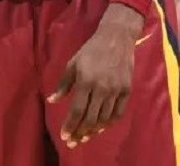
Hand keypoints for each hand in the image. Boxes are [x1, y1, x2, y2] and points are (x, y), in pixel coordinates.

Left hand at [47, 3, 139, 147]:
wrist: (117, 38)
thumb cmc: (91, 50)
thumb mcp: (72, 64)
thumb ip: (63, 84)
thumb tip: (52, 101)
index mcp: (86, 81)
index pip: (77, 110)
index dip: (70, 125)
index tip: (64, 136)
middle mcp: (102, 88)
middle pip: (90, 118)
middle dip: (80, 132)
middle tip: (73, 142)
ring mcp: (116, 90)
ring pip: (104, 118)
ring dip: (93, 131)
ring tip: (85, 137)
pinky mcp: (127, 90)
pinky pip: (118, 113)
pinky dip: (109, 123)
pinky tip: (101, 128)